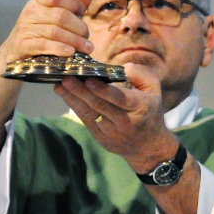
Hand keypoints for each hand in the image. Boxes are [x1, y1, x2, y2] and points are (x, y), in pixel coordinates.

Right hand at [0, 0, 93, 69]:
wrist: (15, 51)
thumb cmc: (40, 32)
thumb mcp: (55, 15)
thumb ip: (72, 5)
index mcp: (38, 0)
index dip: (74, 3)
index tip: (83, 12)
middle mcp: (31, 11)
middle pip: (60, 16)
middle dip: (79, 27)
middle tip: (87, 36)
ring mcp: (25, 28)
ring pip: (55, 32)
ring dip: (75, 40)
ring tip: (86, 47)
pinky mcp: (23, 44)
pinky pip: (44, 45)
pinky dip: (60, 48)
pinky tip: (71, 52)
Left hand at [54, 62, 176, 172]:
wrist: (148, 146)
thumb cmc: (149, 111)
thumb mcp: (154, 90)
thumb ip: (141, 75)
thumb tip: (123, 68)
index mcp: (140, 107)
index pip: (120, 99)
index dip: (103, 90)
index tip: (89, 80)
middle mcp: (125, 121)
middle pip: (100, 105)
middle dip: (81, 91)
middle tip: (66, 78)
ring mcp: (111, 131)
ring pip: (90, 113)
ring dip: (73, 98)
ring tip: (60, 86)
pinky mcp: (101, 137)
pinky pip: (86, 119)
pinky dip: (74, 106)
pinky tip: (64, 94)